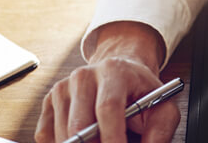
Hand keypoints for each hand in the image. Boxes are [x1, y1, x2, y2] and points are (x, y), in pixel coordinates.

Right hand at [35, 22, 178, 142]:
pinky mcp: (49, 100)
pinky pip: (45, 134)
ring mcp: (63, 88)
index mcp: (115, 72)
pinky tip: (83, 141)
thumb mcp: (162, 107)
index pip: (108, 108)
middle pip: (79, 124)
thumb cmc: (140, 92)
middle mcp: (84, 76)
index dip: (112, 137)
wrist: (121, 72)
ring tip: (103, 141)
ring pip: (63, 133)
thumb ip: (160, 132)